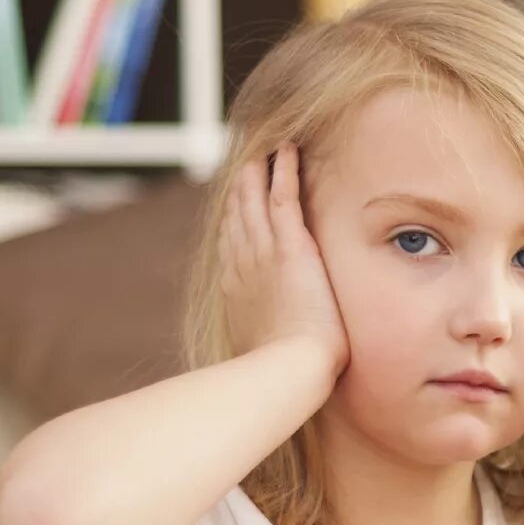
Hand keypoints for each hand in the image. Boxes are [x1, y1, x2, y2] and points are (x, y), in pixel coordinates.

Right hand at [223, 143, 346, 377]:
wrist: (286, 370)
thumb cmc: (279, 375)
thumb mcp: (261, 357)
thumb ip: (262, 347)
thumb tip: (262, 362)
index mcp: (237, 290)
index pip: (233, 246)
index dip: (234, 222)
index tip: (236, 206)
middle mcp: (242, 264)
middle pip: (238, 216)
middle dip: (240, 190)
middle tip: (244, 164)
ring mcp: (263, 252)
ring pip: (255, 200)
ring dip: (258, 172)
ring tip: (261, 149)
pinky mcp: (290, 246)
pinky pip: (284, 197)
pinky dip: (284, 171)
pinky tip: (286, 150)